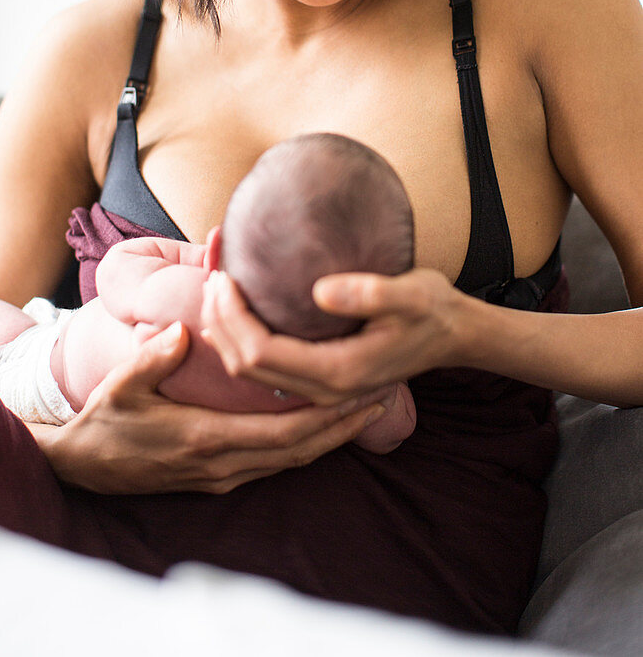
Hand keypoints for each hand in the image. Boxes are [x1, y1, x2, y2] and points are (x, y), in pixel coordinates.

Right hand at [32, 322, 387, 493]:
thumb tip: (181, 328)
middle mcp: (223, 466)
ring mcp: (222, 476)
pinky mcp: (218, 478)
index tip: (363, 393)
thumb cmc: (102, 423)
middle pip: (301, 451)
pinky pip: (275, 462)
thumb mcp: (119, 386)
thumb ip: (151, 357)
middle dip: (345, 427)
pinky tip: (322, 423)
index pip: (284, 434)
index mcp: (206, 440)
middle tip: (384, 395)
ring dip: (331, 437)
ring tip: (365, 406)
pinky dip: (305, 444)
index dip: (330, 419)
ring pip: (292, 460)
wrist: (80, 469)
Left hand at [202, 268, 468, 405]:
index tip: (223, 277)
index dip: (232, 318)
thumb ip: (369, 292)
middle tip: (212, 278)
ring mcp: (322, 390)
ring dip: (226, 335)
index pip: (260, 353)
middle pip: (245, 367)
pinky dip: (242, 342)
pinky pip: (267, 371)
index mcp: (338, 371)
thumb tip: (320, 290)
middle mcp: (325, 389)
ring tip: (216, 292)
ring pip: (251, 373)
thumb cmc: (433, 308)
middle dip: (219, 325)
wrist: (456, 335)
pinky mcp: (322, 380)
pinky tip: (237, 315)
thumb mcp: (411, 293)